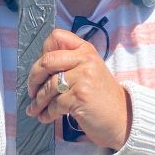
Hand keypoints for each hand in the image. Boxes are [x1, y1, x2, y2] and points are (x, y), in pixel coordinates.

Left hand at [27, 28, 131, 150]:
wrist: (123, 118)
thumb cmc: (101, 96)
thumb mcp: (89, 70)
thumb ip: (70, 63)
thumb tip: (38, 68)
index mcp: (85, 49)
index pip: (56, 36)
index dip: (43, 52)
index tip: (41, 68)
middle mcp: (85, 59)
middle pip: (47, 61)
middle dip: (33, 78)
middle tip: (31, 91)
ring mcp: (83, 77)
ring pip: (48, 86)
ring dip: (38, 101)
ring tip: (34, 109)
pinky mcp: (80, 96)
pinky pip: (54, 104)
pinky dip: (46, 113)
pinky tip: (46, 117)